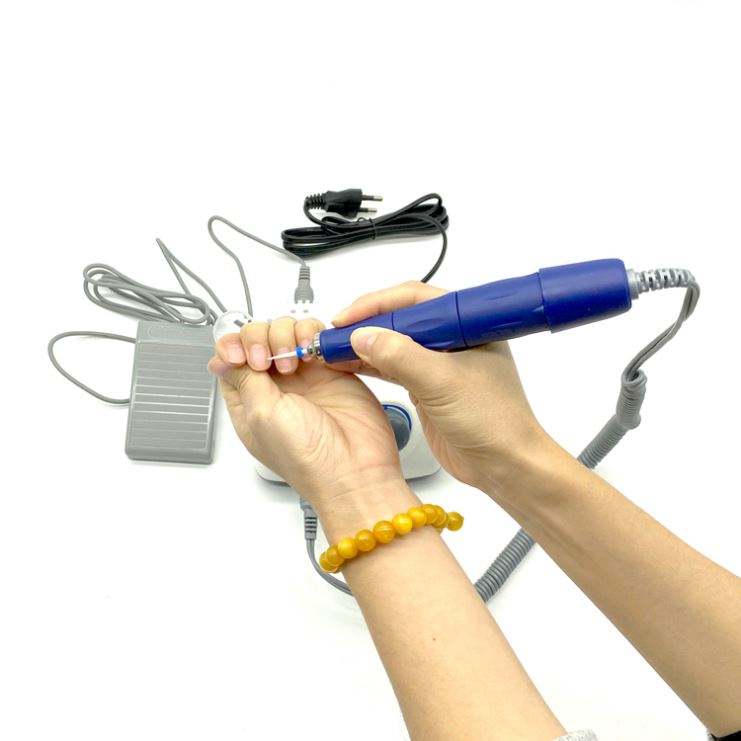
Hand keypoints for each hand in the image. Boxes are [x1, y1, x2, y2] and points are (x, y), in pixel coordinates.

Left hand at [208, 316, 405, 510]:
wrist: (353, 467)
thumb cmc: (306, 457)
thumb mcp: (261, 415)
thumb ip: (242, 379)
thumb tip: (222, 357)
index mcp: (249, 401)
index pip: (229, 357)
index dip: (233, 347)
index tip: (243, 356)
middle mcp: (274, 386)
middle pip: (256, 337)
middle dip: (261, 339)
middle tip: (270, 361)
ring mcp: (303, 374)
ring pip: (286, 330)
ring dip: (287, 335)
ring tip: (297, 360)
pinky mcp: (330, 367)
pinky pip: (317, 334)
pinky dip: (313, 332)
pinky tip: (314, 352)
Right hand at [331, 282, 547, 494]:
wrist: (505, 465)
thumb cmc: (494, 421)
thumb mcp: (442, 382)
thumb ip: (401, 356)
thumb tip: (364, 336)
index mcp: (467, 324)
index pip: (415, 300)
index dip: (377, 304)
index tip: (348, 318)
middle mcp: (454, 338)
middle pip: (401, 319)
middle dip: (367, 325)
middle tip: (335, 334)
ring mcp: (441, 363)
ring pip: (395, 344)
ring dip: (365, 346)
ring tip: (334, 350)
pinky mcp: (430, 386)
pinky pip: (394, 367)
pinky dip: (371, 366)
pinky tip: (349, 365)